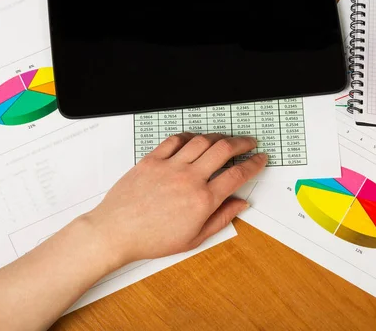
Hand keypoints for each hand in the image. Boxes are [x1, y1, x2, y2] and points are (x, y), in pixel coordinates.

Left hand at [83, 133, 266, 268]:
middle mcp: (189, 178)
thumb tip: (240, 204)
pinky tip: (195, 140)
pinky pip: (175, 140)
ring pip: (202, 141)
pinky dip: (189, 136)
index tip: (260, 159)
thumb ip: (221, 218)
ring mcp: (170, 166)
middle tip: (249, 142)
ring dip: (219, 137)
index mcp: (202, 200)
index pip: (237, 175)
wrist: (116, 233)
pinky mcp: (152, 160)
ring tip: (225, 140)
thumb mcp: (193, 238)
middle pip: (224, 150)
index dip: (254, 164)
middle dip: (242, 143)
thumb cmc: (151, 239)